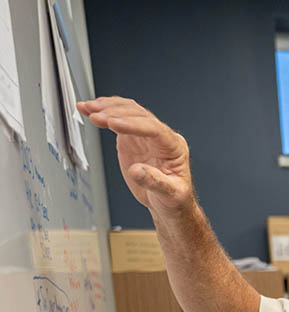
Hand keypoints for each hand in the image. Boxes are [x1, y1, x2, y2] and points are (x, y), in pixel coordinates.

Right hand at [76, 97, 193, 215]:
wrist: (167, 201)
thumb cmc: (174, 198)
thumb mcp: (170, 194)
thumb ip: (154, 182)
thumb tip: (136, 171)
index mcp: (174, 147)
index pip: (154, 129)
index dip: (133, 124)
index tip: (113, 124)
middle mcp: (161, 136)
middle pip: (139, 115)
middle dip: (116, 113)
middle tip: (95, 115)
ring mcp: (146, 135)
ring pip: (128, 111)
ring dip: (107, 107)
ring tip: (87, 108)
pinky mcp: (132, 137)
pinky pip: (118, 119)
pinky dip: (103, 113)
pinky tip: (89, 110)